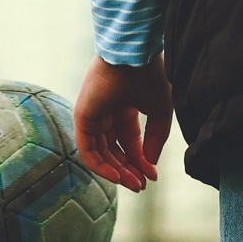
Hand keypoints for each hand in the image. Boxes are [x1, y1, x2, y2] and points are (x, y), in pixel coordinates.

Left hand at [74, 55, 173, 191]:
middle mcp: (106, 114)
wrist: (134, 56)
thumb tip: (149, 165)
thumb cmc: (149, 76)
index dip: (140, 161)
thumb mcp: (160, 113)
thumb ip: (155, 140)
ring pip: (101, 154)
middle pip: (114, 151)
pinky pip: (88, 150)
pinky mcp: (82, 118)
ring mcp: (92, 116)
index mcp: (124, 109)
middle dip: (128, 170)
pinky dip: (101, 167)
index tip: (152, 177)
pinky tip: (117, 177)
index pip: (130, 143)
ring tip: (133, 185)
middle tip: (141, 186)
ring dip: (117, 172)